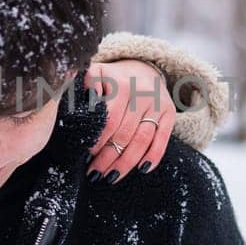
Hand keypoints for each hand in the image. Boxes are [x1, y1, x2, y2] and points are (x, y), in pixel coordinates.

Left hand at [84, 59, 175, 182]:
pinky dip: (153, 156)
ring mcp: (157, 103)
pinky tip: (142, 169)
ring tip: (111, 177)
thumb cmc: (111, 78)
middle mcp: (142, 92)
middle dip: (108, 157)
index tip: (86, 155)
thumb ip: (84, 85)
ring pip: (142, 139)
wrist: (142, 68)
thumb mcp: (96, 73)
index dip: (97, 140)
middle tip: (94, 172)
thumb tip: (76, 107)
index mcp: (121, 84)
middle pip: (124, 133)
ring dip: (126, 162)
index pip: (109, 120)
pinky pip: (162, 139)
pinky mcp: (169, 112)